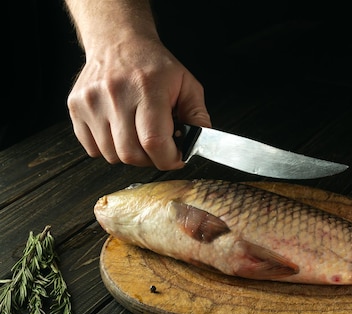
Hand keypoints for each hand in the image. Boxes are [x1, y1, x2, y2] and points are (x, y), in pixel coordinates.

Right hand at [67, 36, 210, 169]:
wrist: (118, 41)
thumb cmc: (154, 65)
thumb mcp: (187, 84)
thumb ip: (198, 116)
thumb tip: (200, 143)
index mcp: (146, 88)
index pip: (154, 141)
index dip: (168, 158)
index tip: (176, 157)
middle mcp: (115, 94)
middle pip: (131, 154)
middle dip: (150, 159)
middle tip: (158, 147)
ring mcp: (91, 102)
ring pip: (112, 155)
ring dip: (129, 154)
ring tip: (138, 135)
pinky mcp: (75, 107)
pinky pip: (92, 149)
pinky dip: (109, 148)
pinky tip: (119, 130)